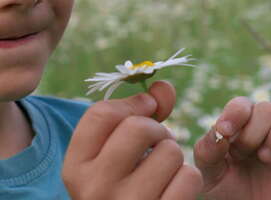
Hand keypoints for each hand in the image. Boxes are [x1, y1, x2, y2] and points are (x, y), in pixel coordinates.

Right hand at [62, 81, 202, 199]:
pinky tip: (173, 189)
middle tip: (155, 147)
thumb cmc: (123, 186)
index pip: (101, 113)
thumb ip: (138, 114)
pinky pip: (189, 176)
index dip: (133, 104)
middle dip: (157, 131)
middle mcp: (95, 188)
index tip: (146, 110)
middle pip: (140, 128)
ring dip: (175, 157)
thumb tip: (163, 86)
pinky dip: (188, 179)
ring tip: (162, 172)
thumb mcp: (114, 155)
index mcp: (76, 168)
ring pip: (171, 151)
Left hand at [194, 97, 270, 199]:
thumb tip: (219, 131)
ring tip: (267, 157)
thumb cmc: (229, 194)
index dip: (235, 112)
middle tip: (246, 156)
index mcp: (239, 127)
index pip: (242, 104)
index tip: (226, 132)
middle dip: (254, 132)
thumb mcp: (210, 176)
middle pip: (267, 107)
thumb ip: (208, 151)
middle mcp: (264, 127)